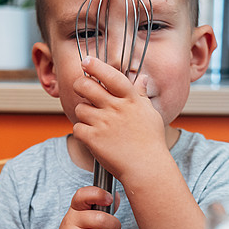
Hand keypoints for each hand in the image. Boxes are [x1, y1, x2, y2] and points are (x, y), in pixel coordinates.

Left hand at [72, 56, 167, 182]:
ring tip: (94, 122)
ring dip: (83, 114)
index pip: (111, 75)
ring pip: (80, 108)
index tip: (86, 61)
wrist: (146, 167)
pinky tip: (92, 137)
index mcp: (130, 99)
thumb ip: (141, 95)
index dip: (96, 66)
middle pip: (86, 86)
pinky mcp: (93, 139)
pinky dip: (82, 132)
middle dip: (80, 85)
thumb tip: (142, 79)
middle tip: (81, 89)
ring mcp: (103, 123)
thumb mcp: (150, 114)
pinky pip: (78, 128)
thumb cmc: (151, 143)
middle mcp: (115, 108)